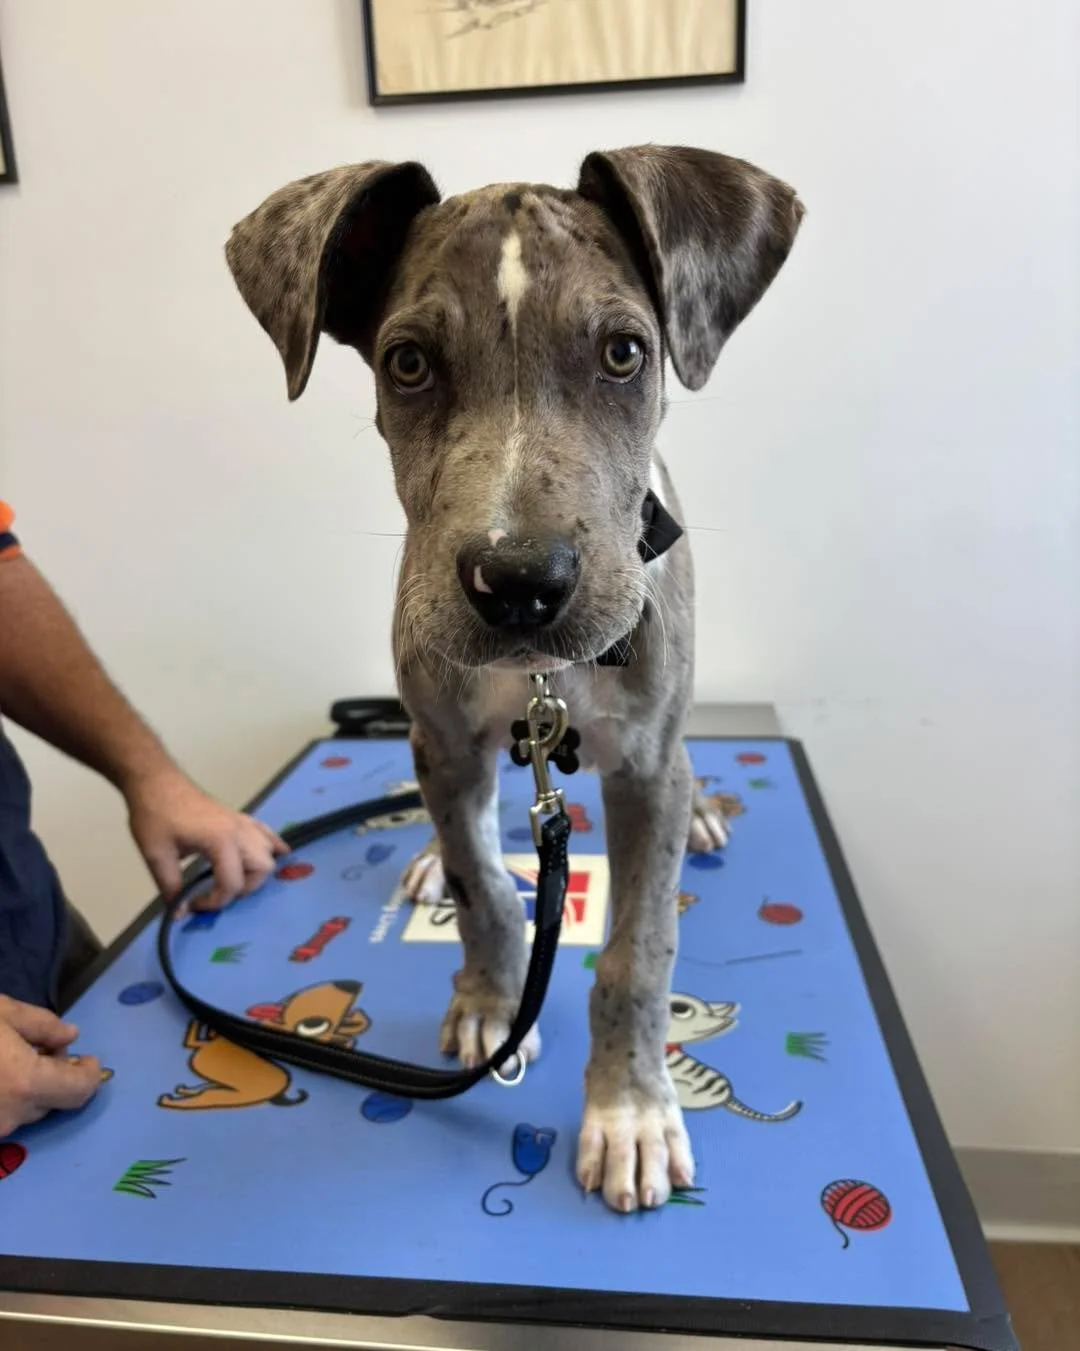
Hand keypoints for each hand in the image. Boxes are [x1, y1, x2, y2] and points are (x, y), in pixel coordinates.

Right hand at [0, 997, 101, 1138]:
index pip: (79, 1091)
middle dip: (55, 1076)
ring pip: (24, 1110)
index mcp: (25, 1084)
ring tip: (9, 1060)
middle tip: (39, 1049)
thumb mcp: (3, 1013)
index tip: (87, 1057)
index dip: (89, 1074)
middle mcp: (10, 1117)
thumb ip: (43, 1025)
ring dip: (28, 1089)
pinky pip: (1, 1116)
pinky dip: (5, 1099)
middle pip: (52, 1101)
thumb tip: (70, 1037)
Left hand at [126, 768, 287, 909]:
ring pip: (269, 851)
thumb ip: (170, 887)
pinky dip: (272, 845)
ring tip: (233, 877)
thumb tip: (179, 914)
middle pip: (262, 868)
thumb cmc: (154, 815)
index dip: (213, 902)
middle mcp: (239, 831)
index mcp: (220, 841)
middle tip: (216, 892)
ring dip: (256, 871)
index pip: (232, 883)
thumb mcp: (156, 855)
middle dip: (242, 888)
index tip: (191, 904)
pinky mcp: (238, 817)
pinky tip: (275, 852)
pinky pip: (266, 832)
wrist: (155, 781)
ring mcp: (241, 822)